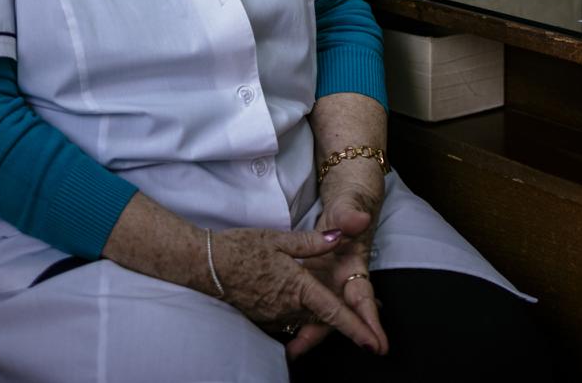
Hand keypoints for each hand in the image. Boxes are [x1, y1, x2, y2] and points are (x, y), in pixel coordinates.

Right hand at [209, 226, 382, 354]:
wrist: (206, 265)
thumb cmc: (241, 248)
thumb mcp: (278, 239)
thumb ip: (311, 243)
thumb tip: (339, 238)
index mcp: (298, 287)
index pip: (333, 313)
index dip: (357, 328)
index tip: (375, 344)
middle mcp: (289, 307)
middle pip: (324, 318)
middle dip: (349, 319)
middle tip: (374, 307)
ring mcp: (275, 316)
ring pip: (308, 318)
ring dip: (325, 315)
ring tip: (342, 305)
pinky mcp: (263, 318)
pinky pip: (289, 319)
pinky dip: (302, 313)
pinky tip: (302, 300)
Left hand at [286, 162, 388, 360]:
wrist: (343, 211)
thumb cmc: (348, 209)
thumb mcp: (347, 208)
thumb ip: (351, 214)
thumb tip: (361, 218)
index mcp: (355, 267)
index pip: (363, 297)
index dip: (370, 321)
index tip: (376, 343)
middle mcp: (344, 283)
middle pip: (341, 315)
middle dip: (333, 337)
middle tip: (311, 350)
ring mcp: (328, 286)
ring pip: (323, 316)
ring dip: (311, 334)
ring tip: (294, 350)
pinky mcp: (314, 285)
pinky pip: (308, 307)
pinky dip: (299, 321)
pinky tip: (286, 335)